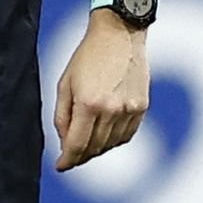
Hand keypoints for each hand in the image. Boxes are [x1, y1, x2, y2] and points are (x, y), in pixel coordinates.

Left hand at [51, 18, 150, 170]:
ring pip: (112, 144)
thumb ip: (63, 116)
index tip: (60, 167)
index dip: (68, 160)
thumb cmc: (86, 57)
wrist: (119, 35)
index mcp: (89, 104)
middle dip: (80, 156)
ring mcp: (131, 109)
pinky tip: (104, 138)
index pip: (77, 144)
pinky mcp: (142, 106)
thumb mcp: (65, 84)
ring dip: (97, 150)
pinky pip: (127, 135)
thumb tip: (65, 142)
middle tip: (70, 158)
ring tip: (85, 148)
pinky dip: (114, 141)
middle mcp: (112, 110)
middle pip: (95, 147)